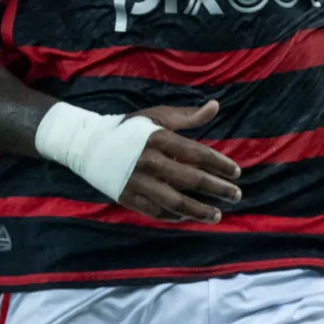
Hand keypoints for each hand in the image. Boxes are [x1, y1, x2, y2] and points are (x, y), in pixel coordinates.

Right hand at [118, 100, 243, 222]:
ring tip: (217, 215)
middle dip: (217, 189)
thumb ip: (187, 116)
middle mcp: (149, 162)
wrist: (87, 145)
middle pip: (191, 179)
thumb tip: (215, 106)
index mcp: (158, 139)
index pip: (197, 154)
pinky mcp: (127, 197)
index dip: (220, 165)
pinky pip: (155, 211)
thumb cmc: (128, 129)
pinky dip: (174, 216)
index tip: (236, 173)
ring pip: (175, 201)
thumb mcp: (156, 116)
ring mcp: (137, 182)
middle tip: (235, 195)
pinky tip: (188, 217)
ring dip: (199, 210)